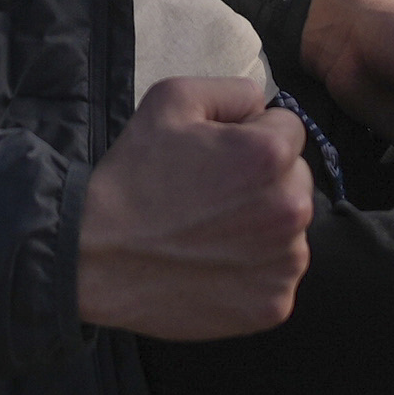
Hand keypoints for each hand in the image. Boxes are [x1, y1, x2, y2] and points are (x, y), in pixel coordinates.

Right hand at [72, 74, 313, 337]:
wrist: (97, 256)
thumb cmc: (133, 176)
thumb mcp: (171, 100)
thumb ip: (232, 90)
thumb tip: (263, 106)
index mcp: (270, 154)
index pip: (290, 131)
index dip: (252, 136)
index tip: (218, 156)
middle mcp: (291, 209)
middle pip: (296, 181)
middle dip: (265, 181)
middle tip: (212, 195)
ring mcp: (284, 263)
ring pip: (291, 230)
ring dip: (264, 227)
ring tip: (210, 232)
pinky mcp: (273, 304)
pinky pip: (278, 275)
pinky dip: (254, 272)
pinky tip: (214, 265)